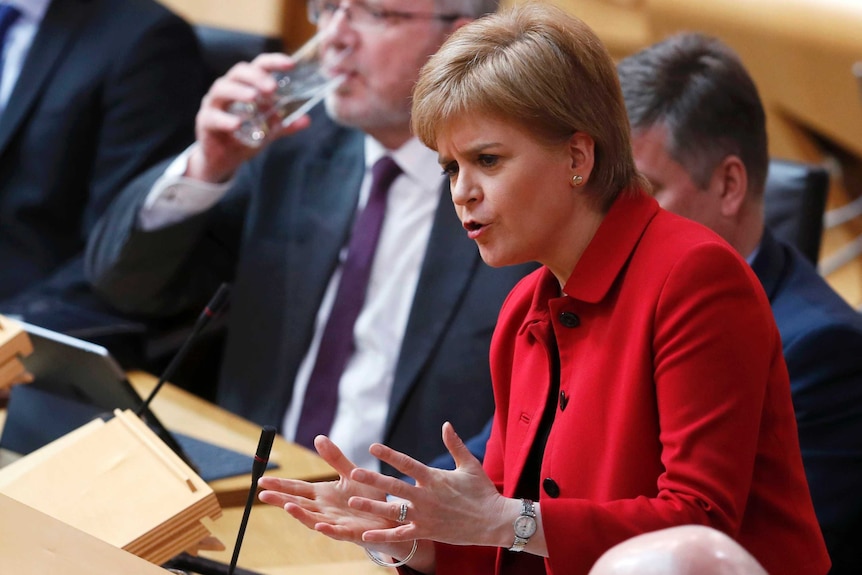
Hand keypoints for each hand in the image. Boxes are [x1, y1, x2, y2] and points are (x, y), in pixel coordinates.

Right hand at [187, 53, 311, 183]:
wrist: (224, 160)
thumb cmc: (244, 137)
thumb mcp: (268, 130)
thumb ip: (285, 125)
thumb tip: (306, 120)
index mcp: (244, 85)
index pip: (258, 66)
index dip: (273, 62)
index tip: (291, 65)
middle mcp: (228, 89)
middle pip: (238, 72)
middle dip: (256, 76)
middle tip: (272, 88)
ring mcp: (214, 104)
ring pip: (222, 89)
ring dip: (239, 91)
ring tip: (254, 97)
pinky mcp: (205, 122)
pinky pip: (213, 117)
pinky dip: (225, 120)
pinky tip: (237, 124)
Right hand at [258, 435, 414, 559]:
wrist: (389, 517)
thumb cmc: (367, 497)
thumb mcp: (350, 473)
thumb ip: (335, 458)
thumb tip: (319, 437)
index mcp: (323, 494)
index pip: (296, 488)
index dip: (280, 484)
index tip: (261, 480)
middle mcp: (324, 509)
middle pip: (298, 503)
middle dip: (281, 499)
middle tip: (263, 493)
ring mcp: (335, 522)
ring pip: (313, 519)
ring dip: (300, 514)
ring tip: (287, 506)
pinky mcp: (351, 532)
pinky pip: (337, 532)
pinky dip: (327, 529)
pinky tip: (319, 525)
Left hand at [348, 422, 514, 548]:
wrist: (494, 520)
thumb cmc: (483, 491)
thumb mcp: (470, 465)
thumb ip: (455, 444)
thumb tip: (446, 424)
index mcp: (435, 478)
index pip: (407, 463)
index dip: (389, 454)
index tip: (372, 447)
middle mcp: (427, 496)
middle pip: (394, 485)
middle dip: (373, 478)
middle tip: (354, 472)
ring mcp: (425, 516)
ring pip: (393, 510)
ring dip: (372, 505)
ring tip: (353, 500)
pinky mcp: (427, 532)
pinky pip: (401, 534)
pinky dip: (383, 535)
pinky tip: (366, 534)